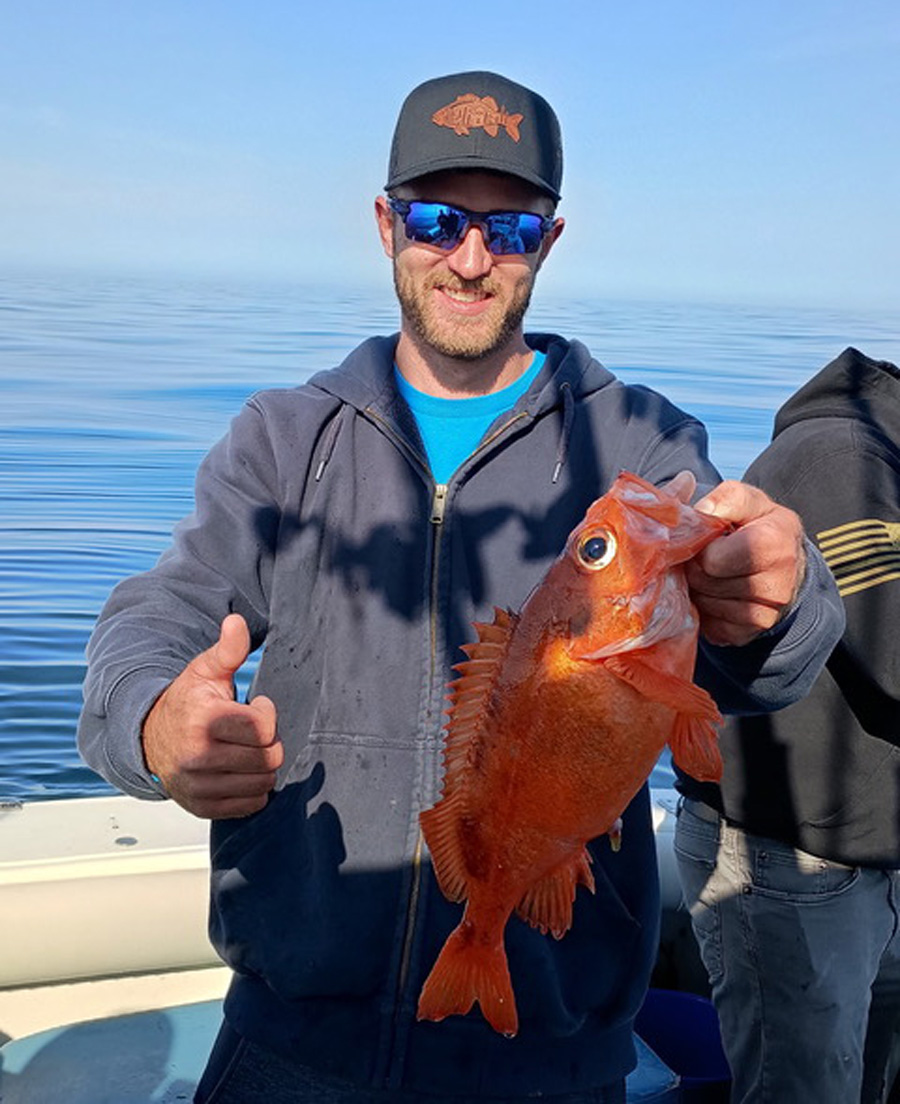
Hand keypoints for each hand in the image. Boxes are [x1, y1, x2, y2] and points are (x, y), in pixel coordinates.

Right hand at [141, 613, 282, 818]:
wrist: (149, 739)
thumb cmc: (187, 703)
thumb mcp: (205, 671)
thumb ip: (227, 649)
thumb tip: (236, 622)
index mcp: (203, 721)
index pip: (263, 727)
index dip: (266, 714)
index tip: (254, 707)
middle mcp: (198, 757)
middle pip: (269, 758)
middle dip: (268, 742)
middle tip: (251, 732)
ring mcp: (199, 787)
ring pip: (264, 783)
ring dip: (262, 767)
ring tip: (244, 749)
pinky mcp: (202, 808)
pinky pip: (252, 805)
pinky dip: (253, 789)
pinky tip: (239, 770)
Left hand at [683, 479, 805, 646]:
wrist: (783, 565)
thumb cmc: (757, 526)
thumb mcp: (747, 501)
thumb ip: (725, 498)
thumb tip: (700, 509)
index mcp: (776, 544)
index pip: (712, 558)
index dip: (702, 546)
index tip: (710, 539)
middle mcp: (777, 585)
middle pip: (704, 582)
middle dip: (696, 567)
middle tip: (703, 557)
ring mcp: (766, 615)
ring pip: (704, 605)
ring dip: (698, 589)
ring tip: (710, 574)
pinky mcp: (749, 634)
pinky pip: (709, 627)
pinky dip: (705, 611)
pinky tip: (714, 594)